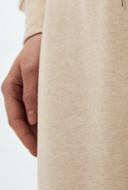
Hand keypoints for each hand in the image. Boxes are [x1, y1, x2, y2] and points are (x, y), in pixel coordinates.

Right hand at [2, 33, 41, 156]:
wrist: (47, 35)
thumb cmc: (38, 49)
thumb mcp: (32, 68)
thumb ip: (32, 92)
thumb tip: (32, 119)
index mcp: (9, 89)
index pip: (15, 119)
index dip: (25, 136)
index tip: (35, 149)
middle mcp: (17, 94)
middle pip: (23, 122)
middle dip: (32, 138)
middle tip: (45, 154)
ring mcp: (28, 93)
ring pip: (32, 118)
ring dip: (40, 131)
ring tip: (52, 147)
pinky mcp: (40, 91)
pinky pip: (41, 109)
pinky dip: (47, 120)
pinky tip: (57, 129)